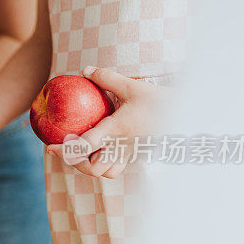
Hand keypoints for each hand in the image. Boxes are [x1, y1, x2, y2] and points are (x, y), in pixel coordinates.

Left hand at [47, 66, 168, 178]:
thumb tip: (84, 70)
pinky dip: (104, 164)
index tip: (51, 147)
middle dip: (76, 164)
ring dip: (91, 166)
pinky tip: (98, 150)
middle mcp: (121, 148)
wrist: (192, 116)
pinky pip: (116, 167)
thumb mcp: (133, 86)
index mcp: (115, 131)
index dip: (64, 151)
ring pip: (106, 173)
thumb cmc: (161, 100)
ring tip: (80, 152)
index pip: (83, 148)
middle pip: (92, 169)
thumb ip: (107, 78)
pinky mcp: (138, 157)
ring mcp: (131, 156)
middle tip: (65, 151)